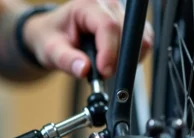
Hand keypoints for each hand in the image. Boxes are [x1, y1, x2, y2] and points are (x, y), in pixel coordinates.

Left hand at [23, 0, 153, 77]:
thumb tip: (83, 70)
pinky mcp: (128, 26)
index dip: (109, 51)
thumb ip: (66, 60)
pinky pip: (142, 42)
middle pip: (126, 33)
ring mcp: (121, 13)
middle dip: (117, 58)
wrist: (54, 34)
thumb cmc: (52, 38)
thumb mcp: (51, 50)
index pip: (108, 26)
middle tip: (103, 74)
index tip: (104, 72)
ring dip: (126, 59)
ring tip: (106, 67)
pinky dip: (132, 58)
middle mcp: (108, 5)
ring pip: (139, 38)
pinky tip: (115, 63)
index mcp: (87, 5)